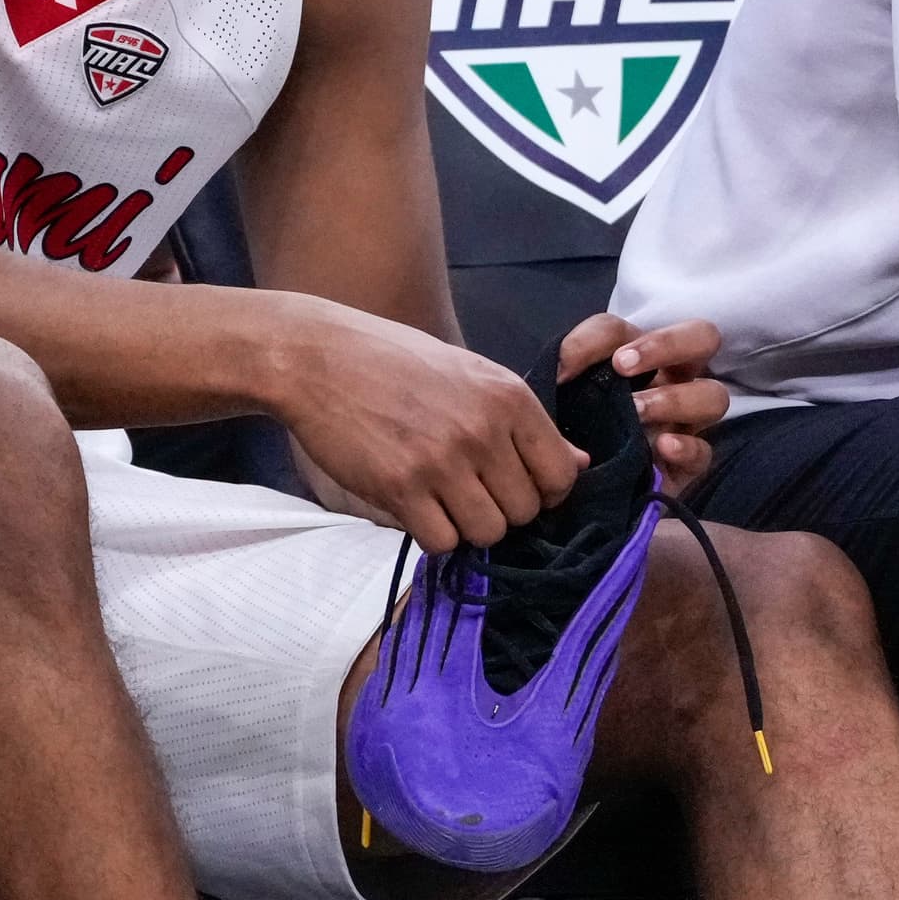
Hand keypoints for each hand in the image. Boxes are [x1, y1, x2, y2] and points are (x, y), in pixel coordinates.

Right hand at [273, 302, 586, 552]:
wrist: (318, 357)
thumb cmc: (396, 363)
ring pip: (488, 533)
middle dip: (503, 511)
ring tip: (442, 500)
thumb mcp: (472, 375)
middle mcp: (482, 430)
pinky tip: (417, 508)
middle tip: (470, 492)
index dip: (545, 492)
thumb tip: (580, 463)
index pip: (561, 475)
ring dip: (467, 527)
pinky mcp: (400, 488)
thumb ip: (524, 422)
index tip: (517, 487)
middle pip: (526, 511)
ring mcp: (441, 461)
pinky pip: (442, 542)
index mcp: (508, 397)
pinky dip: (433, 535)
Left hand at [561, 311, 730, 491]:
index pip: (626, 327)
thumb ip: (561, 378)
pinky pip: (705, 451)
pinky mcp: (689, 465)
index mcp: (638, 357)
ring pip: (713, 395)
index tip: (568, 365)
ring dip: (673, 398)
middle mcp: (672, 380)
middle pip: (702, 337)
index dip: (601, 338)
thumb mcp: (560, 402)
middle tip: (623, 366)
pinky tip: (662, 447)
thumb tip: (560, 370)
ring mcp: (687, 422)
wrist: (577, 494)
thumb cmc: (575, 435)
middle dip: (665, 344)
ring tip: (636, 413)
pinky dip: (686, 445)